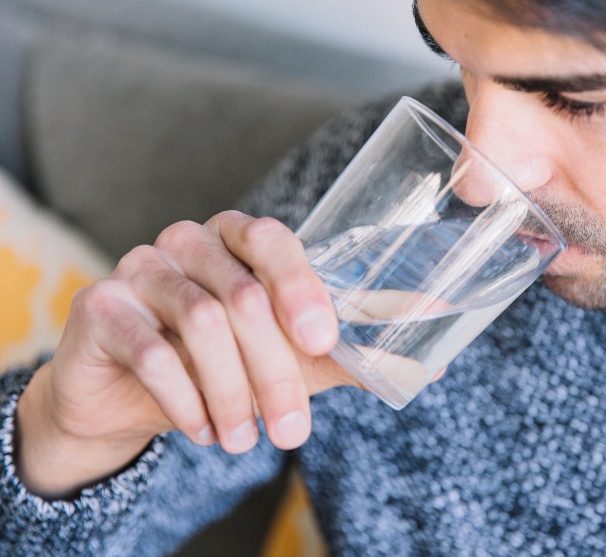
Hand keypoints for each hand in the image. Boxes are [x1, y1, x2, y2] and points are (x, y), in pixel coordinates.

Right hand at [15, 211, 356, 496]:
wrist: (127, 397)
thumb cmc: (220, 365)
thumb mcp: (290, 359)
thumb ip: (349, 355)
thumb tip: (433, 363)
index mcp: (238, 238)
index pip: (273, 240)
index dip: (301, 288)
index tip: (324, 342)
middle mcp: (189, 241)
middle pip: (244, 296)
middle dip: (275, 372)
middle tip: (292, 432)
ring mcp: (140, 267)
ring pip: (203, 322)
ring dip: (232, 393)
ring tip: (243, 440)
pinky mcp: (99, 305)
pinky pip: (153, 352)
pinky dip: (186, 400)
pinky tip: (202, 429)